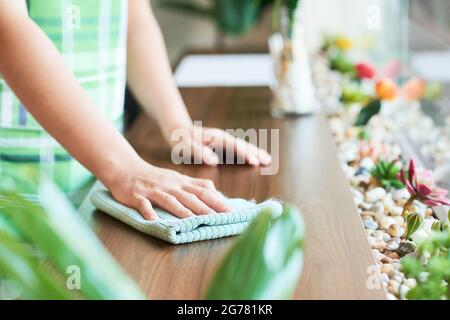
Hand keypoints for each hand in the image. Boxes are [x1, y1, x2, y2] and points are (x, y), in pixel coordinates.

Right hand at [105, 159, 232, 219]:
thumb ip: (195, 185)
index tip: (231, 211)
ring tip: (194, 222)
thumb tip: (216, 192)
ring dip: (183, 211)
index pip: (203, 191)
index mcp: (181, 183)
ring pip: (170, 201)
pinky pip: (143, 205)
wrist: (126, 168)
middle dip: (206, 208)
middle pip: (190, 197)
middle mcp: (170, 186)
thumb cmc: (154, 176)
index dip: (218, 201)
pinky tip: (154, 221)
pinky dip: (149, 213)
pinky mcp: (137, 195)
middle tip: (220, 219)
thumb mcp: (177, 178)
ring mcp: (154, 190)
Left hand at [170, 125, 271, 165]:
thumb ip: (198, 153)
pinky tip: (256, 157)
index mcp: (215, 138)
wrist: (179, 132)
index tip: (254, 162)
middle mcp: (223, 137)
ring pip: (243, 145)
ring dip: (255, 152)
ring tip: (268, 159)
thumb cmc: (181, 141)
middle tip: (268, 161)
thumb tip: (213, 161)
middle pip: (242, 144)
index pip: (233, 146)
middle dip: (255, 152)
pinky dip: (249, 152)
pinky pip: (239, 148)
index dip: (245, 154)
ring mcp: (224, 140)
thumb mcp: (186, 147)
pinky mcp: (224, 144)